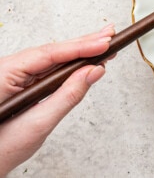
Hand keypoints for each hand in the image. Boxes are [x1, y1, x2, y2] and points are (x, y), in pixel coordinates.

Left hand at [0, 25, 114, 176]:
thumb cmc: (1, 149)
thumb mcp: (38, 123)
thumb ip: (68, 95)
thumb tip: (93, 71)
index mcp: (4, 74)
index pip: (49, 54)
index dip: (80, 47)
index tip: (104, 43)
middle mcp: (7, 70)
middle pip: (52, 51)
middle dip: (84, 43)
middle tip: (110, 35)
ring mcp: (14, 76)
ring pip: (52, 58)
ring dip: (80, 51)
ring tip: (104, 42)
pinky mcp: (21, 83)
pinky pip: (49, 68)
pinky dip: (70, 64)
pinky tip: (85, 59)